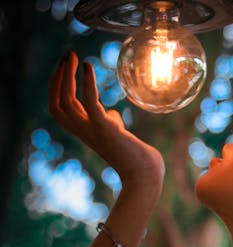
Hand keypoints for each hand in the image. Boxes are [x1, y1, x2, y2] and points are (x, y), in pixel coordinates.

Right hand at [49, 51, 164, 193]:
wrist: (146, 176)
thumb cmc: (137, 158)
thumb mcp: (118, 134)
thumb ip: (110, 122)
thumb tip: (110, 113)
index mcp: (86, 134)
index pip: (60, 110)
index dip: (57, 89)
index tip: (65, 68)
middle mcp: (84, 133)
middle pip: (58, 104)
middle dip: (58, 78)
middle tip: (68, 55)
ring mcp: (93, 132)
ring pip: (66, 103)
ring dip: (67, 77)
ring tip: (74, 57)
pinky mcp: (106, 129)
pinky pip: (89, 103)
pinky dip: (87, 84)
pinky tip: (88, 66)